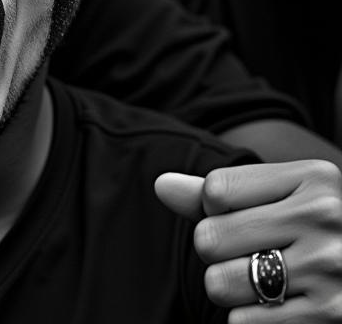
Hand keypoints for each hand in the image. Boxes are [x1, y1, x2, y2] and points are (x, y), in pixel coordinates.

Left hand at [156, 160, 341, 320]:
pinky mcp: (331, 315)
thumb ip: (218, 194)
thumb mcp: (277, 200)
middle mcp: (324, 217)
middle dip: (218, 252)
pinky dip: (248, 320)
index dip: (214, 209)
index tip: (247, 218)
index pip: (215, 190)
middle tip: (254, 255)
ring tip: (263, 282)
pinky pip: (242, 323)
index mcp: (314, 178)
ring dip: (230, 289)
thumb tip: (161, 185)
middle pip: (209, 237)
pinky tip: (278, 309)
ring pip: (219, 283)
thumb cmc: (310, 233)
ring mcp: (329, 267)